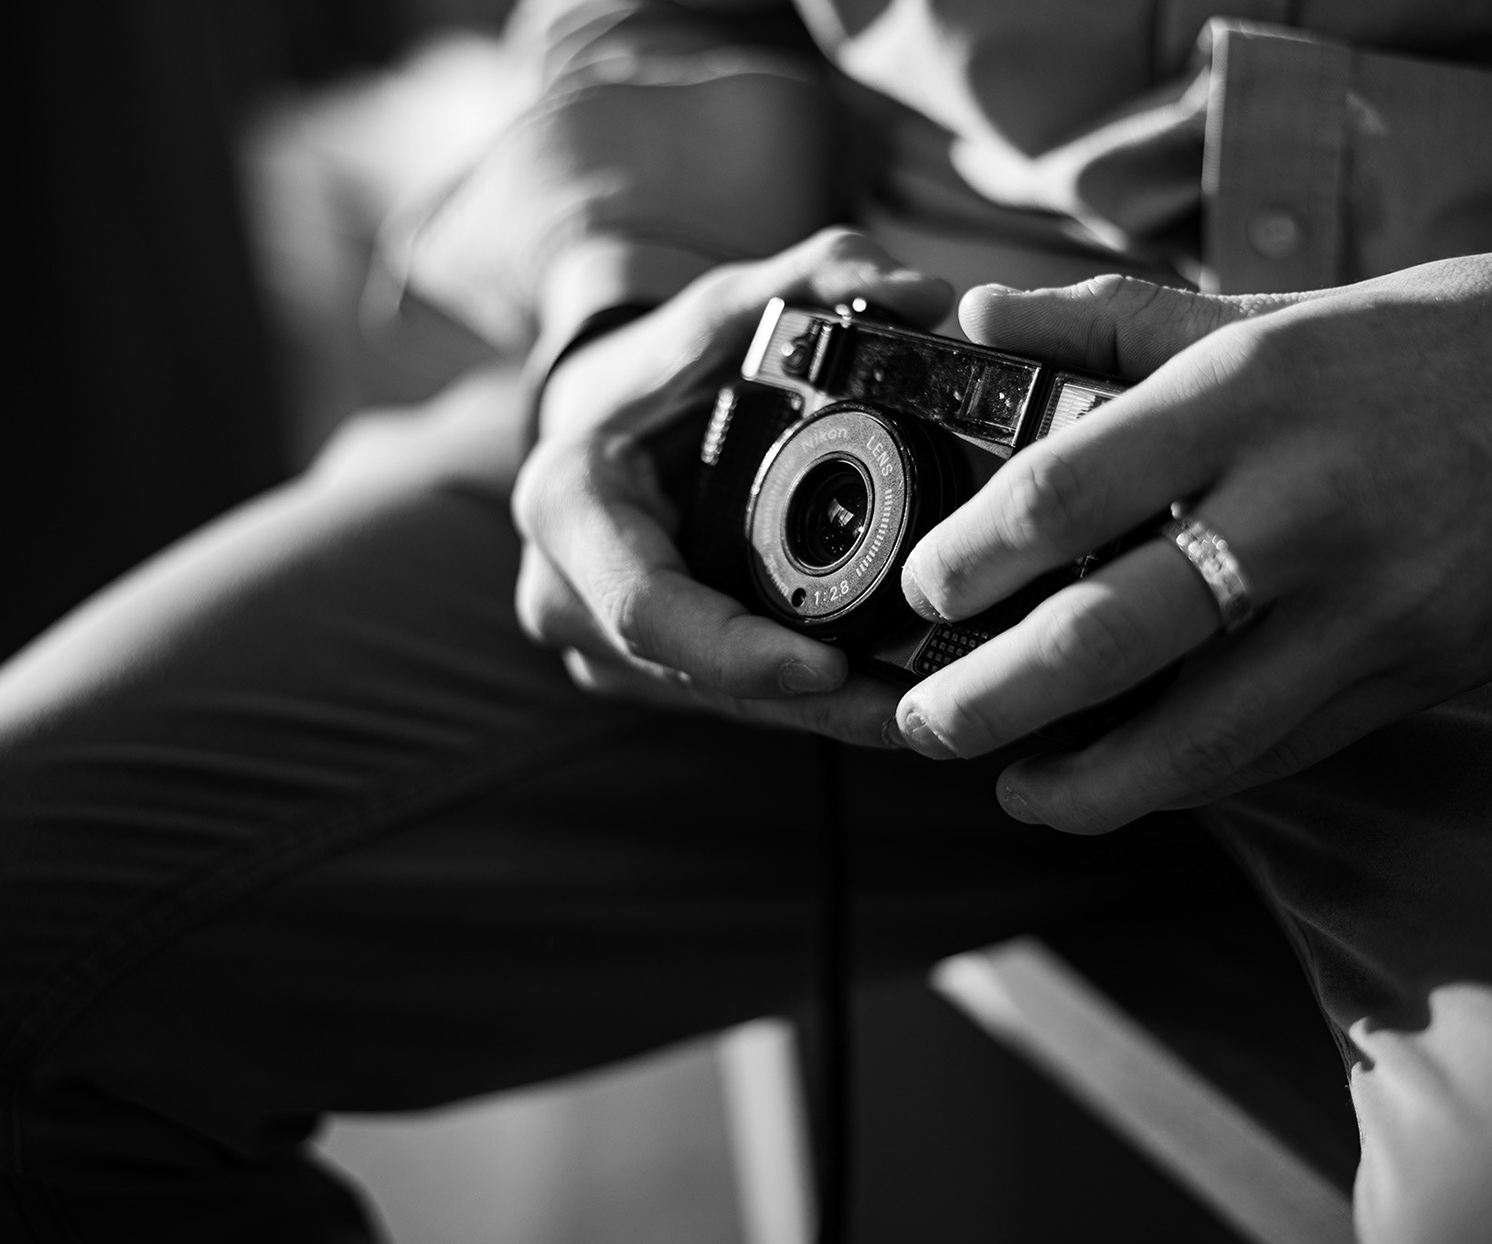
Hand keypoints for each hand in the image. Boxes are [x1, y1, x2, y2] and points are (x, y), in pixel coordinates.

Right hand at [513, 228, 953, 745]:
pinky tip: (886, 702)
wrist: (599, 414)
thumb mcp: (723, 306)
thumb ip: (813, 279)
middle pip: (699, 676)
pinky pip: (725, 699)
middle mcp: (563, 592)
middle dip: (812, 702)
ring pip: (719, 702)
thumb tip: (924, 294)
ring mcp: (596, 644)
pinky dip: (802, 702)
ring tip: (929, 710)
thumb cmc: (661, 364)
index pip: (649, 608)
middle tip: (923, 707)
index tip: (833, 668)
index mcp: (567, 505)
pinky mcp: (637, 671)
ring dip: (819, 716)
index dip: (740, 651)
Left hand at [893, 232, 1491, 829]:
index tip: (922, 588)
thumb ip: (1105, 320)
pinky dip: (1187, 780)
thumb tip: (969, 315)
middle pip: (1102, 635)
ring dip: (1080, 785)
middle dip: (985, 701)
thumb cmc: (1421, 342)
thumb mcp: (1263, 311)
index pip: (1060, 494)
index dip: (968, 560)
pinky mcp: (1414, 672)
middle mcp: (1297, 503)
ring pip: (1192, 737)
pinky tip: (1126, 781)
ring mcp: (1364, 604)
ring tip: (1013, 788)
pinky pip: (1276, 752)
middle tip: (923, 722)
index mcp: (1243, 394)